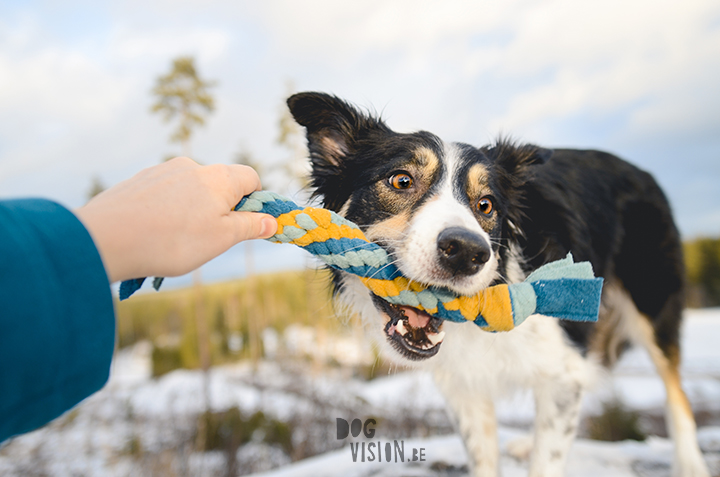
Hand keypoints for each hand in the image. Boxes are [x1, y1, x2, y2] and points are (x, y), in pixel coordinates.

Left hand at [74, 157, 277, 282]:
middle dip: (221, 210)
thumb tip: (272, 221)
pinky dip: (167, 212)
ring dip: (193, 212)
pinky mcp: (139, 181)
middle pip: (220, 184)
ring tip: (175, 241)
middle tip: (208, 240)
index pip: (250, 178)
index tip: (246, 226)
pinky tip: (153, 234)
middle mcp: (192, 166)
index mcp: (218, 177)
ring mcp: (162, 172)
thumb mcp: (221, 238)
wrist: (106, 238)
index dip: (255, 202)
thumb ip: (250, 227)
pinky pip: (165, 195)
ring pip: (191, 191)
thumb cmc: (172, 240)